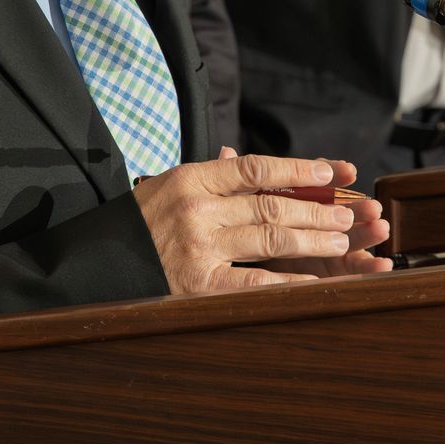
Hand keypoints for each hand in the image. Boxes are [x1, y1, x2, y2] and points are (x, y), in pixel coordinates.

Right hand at [131, 151, 390, 294]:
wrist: (95, 263)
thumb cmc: (139, 223)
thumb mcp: (169, 187)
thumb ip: (211, 176)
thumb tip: (245, 158)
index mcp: (190, 177)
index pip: (257, 167)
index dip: (300, 168)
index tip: (333, 172)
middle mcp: (196, 208)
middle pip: (271, 203)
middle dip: (317, 209)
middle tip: (349, 213)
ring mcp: (197, 247)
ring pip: (270, 237)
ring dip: (312, 239)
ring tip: (342, 240)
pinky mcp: (196, 285)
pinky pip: (253, 281)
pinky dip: (289, 281)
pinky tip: (315, 282)